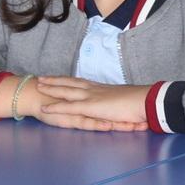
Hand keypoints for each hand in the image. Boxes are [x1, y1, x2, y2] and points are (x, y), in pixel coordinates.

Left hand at [33, 77, 150, 128]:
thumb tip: (117, 106)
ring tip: (38, 85)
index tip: (61, 78)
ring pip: (65, 90)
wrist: (145, 102)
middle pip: (71, 82)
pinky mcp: (89, 107)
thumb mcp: (124, 102)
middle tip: (42, 77)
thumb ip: (117, 103)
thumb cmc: (140, 103)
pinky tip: (44, 107)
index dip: (70, 80)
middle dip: (56, 80)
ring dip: (51, 88)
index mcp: (103, 88)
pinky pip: (68, 106)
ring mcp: (90, 97)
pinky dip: (55, 106)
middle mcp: (94, 89)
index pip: (82, 82)